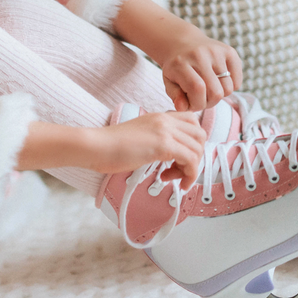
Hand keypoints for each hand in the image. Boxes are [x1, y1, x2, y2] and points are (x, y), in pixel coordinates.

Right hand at [88, 112, 206, 190]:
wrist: (97, 146)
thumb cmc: (110, 145)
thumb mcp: (139, 135)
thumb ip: (155, 137)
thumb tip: (168, 153)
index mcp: (160, 116)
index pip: (192, 122)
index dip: (193, 141)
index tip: (181, 156)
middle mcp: (165, 120)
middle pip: (200, 136)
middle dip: (195, 156)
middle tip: (178, 170)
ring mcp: (165, 131)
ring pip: (197, 149)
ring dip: (189, 168)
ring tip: (171, 177)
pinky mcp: (163, 146)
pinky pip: (191, 160)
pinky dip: (188, 175)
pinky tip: (172, 181)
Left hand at [110, 0, 242, 111]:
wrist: (181, 40)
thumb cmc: (173, 66)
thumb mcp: (167, 81)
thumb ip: (175, 97)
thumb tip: (184, 109)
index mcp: (181, 64)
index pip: (197, 91)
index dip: (198, 105)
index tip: (192, 106)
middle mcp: (199, 56)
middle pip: (216, 92)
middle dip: (210, 103)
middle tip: (202, 101)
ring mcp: (215, 52)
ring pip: (228, 86)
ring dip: (221, 95)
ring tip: (210, 92)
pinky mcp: (229, 51)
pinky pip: (238, 77)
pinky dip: (233, 85)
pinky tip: (220, 83)